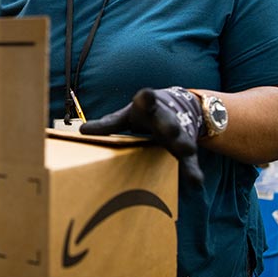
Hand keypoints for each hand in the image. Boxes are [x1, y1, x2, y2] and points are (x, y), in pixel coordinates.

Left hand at [80, 87, 204, 184]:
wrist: (181, 108)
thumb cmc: (145, 114)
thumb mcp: (126, 116)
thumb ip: (108, 124)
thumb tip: (81, 132)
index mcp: (149, 108)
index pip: (147, 101)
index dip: (147, 99)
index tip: (147, 95)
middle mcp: (166, 119)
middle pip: (168, 122)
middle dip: (169, 126)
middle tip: (171, 132)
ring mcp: (179, 134)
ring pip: (182, 140)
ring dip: (183, 145)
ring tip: (186, 151)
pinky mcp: (187, 150)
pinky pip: (190, 162)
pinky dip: (193, 171)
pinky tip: (196, 182)